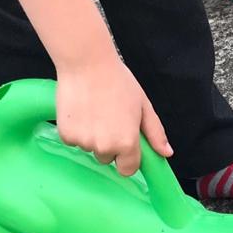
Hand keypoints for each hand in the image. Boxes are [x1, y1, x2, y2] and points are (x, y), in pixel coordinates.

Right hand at [55, 52, 171, 178]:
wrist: (86, 63)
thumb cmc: (117, 81)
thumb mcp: (143, 106)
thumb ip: (155, 132)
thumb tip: (166, 153)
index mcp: (127, 142)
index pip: (128, 169)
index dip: (127, 158)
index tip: (125, 145)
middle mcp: (105, 147)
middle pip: (107, 158)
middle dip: (109, 144)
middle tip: (108, 118)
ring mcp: (84, 142)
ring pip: (89, 149)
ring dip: (92, 136)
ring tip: (94, 110)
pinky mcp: (66, 135)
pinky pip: (73, 141)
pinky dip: (76, 130)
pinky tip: (80, 110)